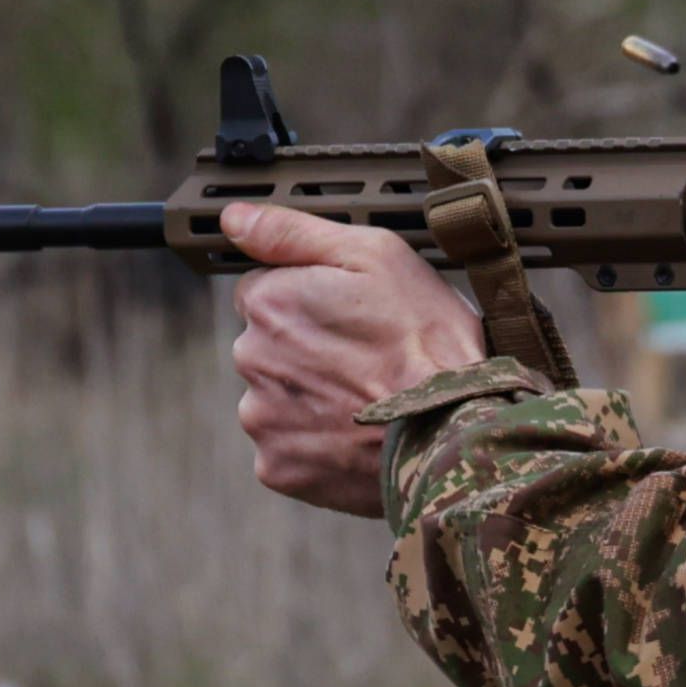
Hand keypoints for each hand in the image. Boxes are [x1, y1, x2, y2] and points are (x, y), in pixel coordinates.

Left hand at [224, 201, 485, 514]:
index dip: (313, 302)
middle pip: (268, 347)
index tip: (352, 318)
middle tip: (367, 360)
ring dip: (311, 399)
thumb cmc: (425, 341)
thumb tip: (233, 218)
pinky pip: (288, 449)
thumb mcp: (375, 256)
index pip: (266, 292)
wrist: (452, 432)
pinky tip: (356, 436)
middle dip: (308, 351)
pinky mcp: (278, 468)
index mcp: (269, 303)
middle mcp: (251, 359)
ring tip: (367, 401)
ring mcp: (261, 417)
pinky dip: (316, 444)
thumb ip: (293, 233)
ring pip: (278, 399)